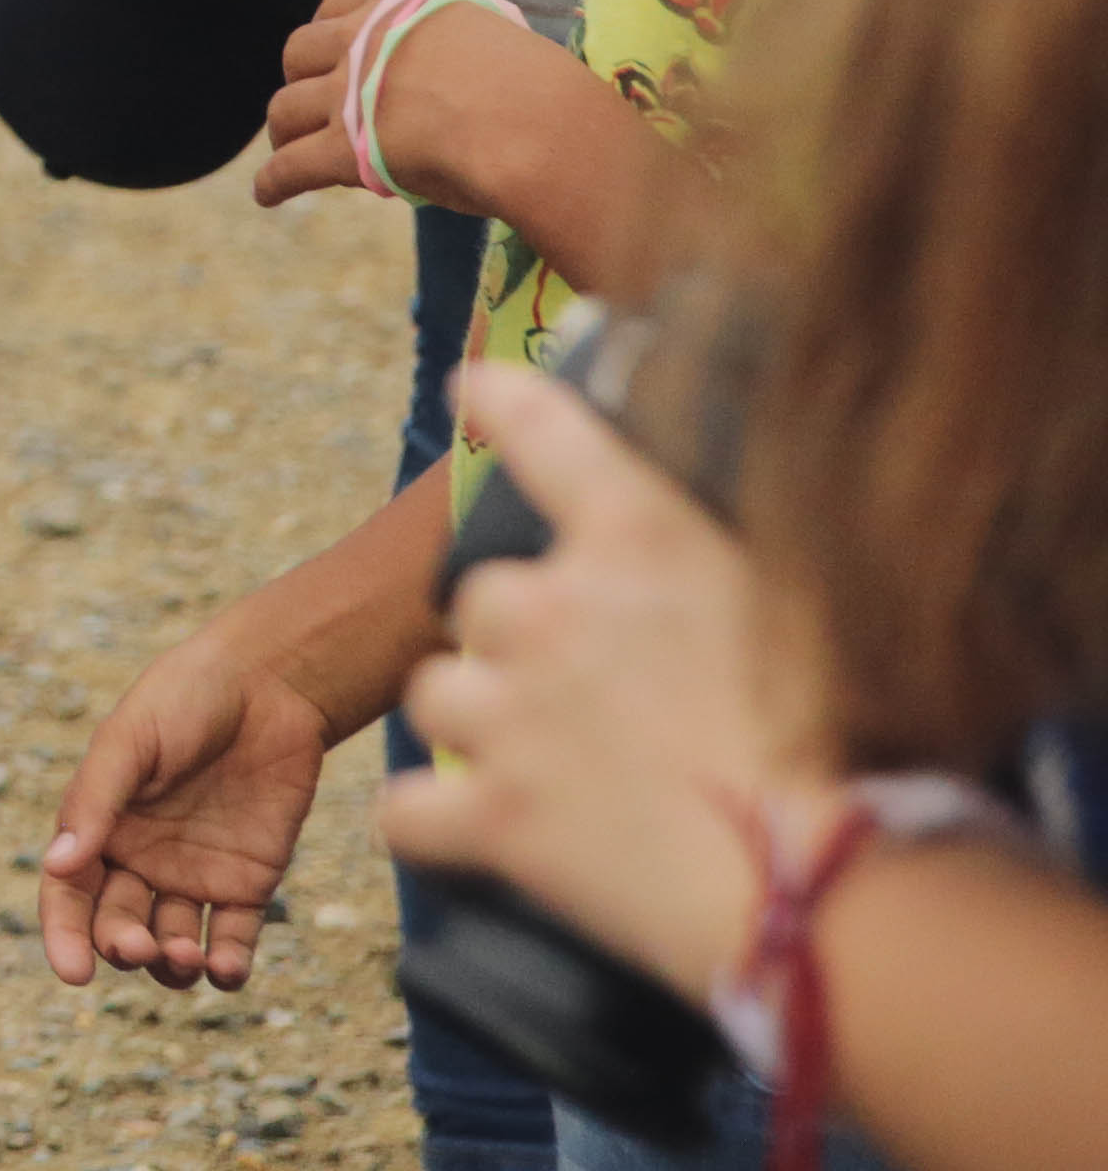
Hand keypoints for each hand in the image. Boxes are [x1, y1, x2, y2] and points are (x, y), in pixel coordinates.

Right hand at [40, 627, 333, 989]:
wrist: (269, 686)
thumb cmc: (184, 701)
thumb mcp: (129, 741)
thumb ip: (95, 801)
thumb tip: (56, 864)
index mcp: (99, 827)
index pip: (68, 895)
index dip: (65, 937)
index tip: (75, 972)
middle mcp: (140, 860)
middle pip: (119, 925)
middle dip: (124, 947)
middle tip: (141, 947)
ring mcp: (194, 876)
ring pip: (173, 943)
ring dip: (173, 964)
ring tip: (186, 957)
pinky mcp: (248, 883)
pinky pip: (232, 939)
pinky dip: (227, 965)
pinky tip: (224, 968)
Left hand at [255, 0, 583, 212]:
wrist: (541, 128)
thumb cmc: (543, 91)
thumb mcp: (493, 39)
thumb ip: (454, 47)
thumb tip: (450, 76)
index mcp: (403, 4)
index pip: (342, 3)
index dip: (328, 29)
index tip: (328, 50)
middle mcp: (364, 38)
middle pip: (300, 52)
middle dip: (301, 79)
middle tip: (311, 105)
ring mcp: (347, 92)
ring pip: (286, 109)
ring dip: (282, 130)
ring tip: (286, 148)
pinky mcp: (343, 148)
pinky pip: (291, 166)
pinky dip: (273, 182)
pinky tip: (265, 196)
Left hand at [373, 363, 794, 1005]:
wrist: (846, 890)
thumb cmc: (868, 750)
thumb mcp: (819, 611)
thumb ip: (746, 566)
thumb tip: (735, 560)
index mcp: (641, 535)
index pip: (538, 424)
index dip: (502, 399)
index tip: (477, 387)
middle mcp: (553, 605)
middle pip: (483, 597)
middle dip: (525, 640)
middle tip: (600, 698)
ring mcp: (511, 711)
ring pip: (439, 693)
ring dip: (481, 726)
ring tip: (558, 773)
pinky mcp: (492, 816)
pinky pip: (409, 809)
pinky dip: (438, 825)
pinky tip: (478, 839)